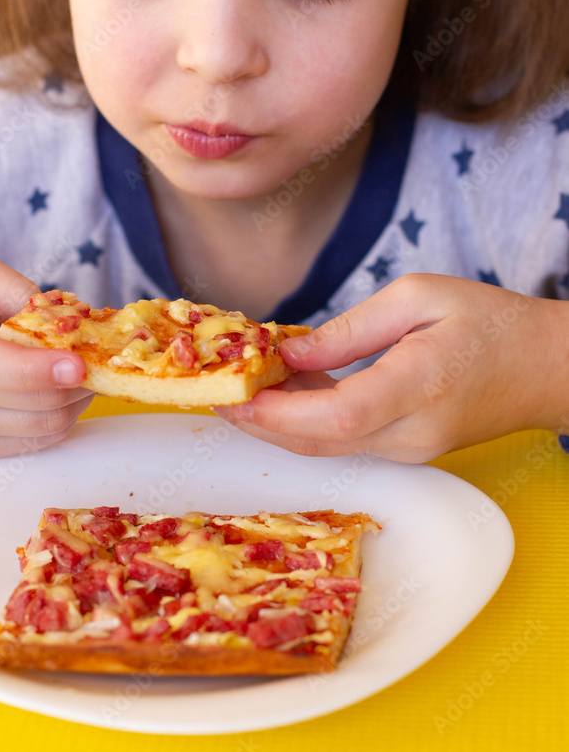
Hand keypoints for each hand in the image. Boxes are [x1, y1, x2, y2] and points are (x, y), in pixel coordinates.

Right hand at [0, 248, 93, 458]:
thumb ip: (8, 284)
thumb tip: (55, 317)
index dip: (35, 368)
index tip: (75, 364)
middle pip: (33, 399)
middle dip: (81, 377)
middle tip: (94, 352)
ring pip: (47, 424)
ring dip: (78, 398)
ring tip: (78, 368)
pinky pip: (39, 441)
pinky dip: (64, 415)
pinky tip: (60, 390)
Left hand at [214, 274, 568, 461]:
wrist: (543, 368)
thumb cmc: (488, 322)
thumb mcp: (418, 297)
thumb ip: (349, 331)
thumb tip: (289, 356)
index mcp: (420, 383)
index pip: (337, 415)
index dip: (277, 412)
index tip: (232, 394)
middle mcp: (413, 432)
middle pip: (318, 441)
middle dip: (258, 422)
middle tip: (216, 393)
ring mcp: (410, 451)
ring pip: (326, 448)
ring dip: (277, 424)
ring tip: (239, 389)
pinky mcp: (406, 453)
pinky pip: (344, 443)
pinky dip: (306, 424)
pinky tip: (283, 396)